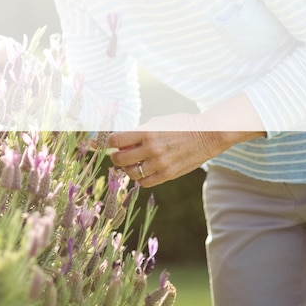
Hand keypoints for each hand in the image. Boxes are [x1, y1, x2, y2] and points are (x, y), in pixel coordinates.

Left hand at [108, 113, 262, 186]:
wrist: (207, 135)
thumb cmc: (181, 125)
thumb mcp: (158, 122)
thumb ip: (139, 132)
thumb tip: (120, 141)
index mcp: (147, 132)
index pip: (116, 140)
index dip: (105, 142)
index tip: (98, 143)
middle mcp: (152, 149)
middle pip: (120, 159)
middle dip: (114, 157)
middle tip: (116, 155)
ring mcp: (160, 163)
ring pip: (131, 172)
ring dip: (127, 168)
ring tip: (131, 163)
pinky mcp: (168, 174)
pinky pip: (145, 182)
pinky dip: (140, 178)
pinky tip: (143, 171)